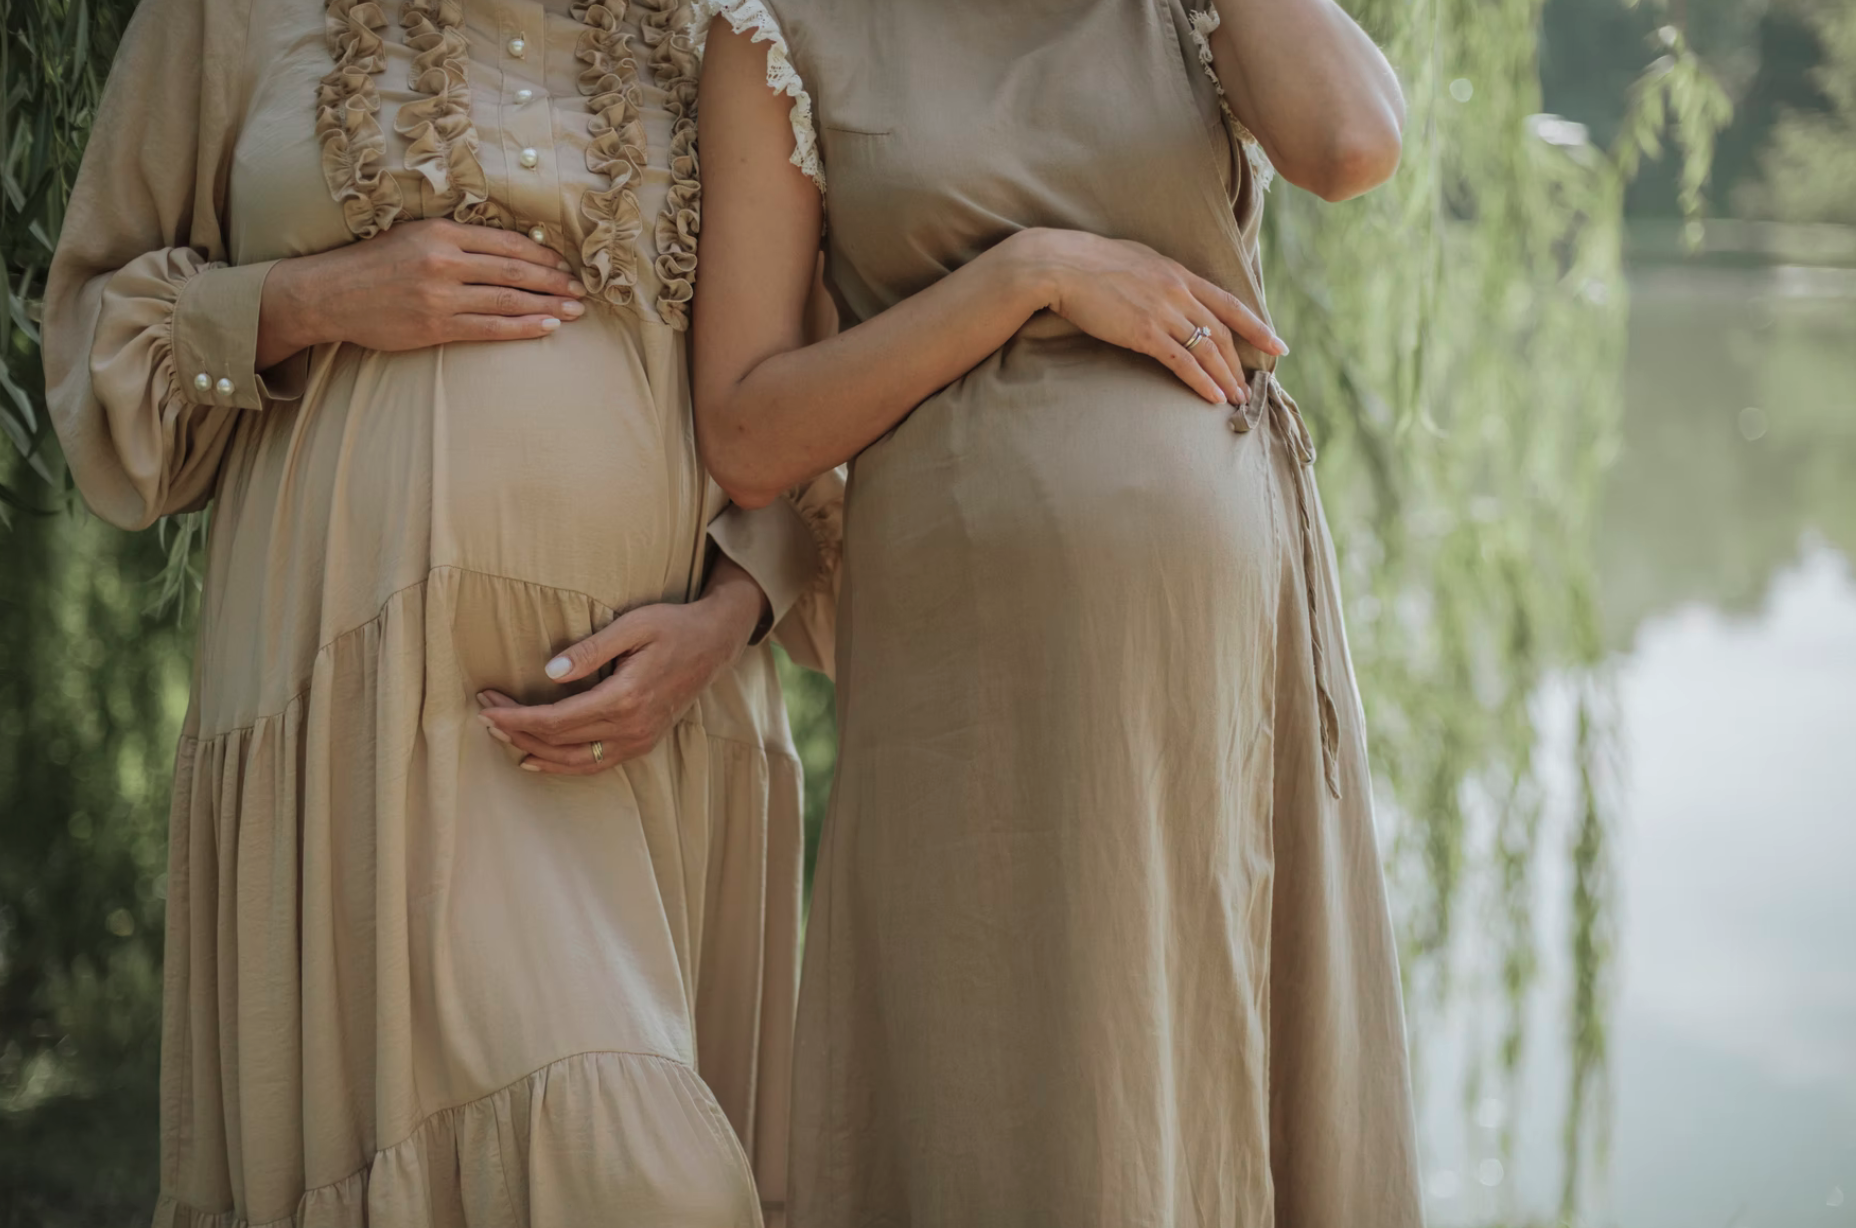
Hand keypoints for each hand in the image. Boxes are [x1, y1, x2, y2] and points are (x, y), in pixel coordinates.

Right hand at [258, 219, 587, 366]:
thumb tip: (508, 249)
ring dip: (547, 306)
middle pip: (514, 271)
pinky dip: (522, 327)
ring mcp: (440, 297)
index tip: (565, 263)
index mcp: (441, 232)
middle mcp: (444, 262)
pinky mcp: (435, 327)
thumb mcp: (414, 234)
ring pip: (507, 301)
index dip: (542, 254)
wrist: (330, 294)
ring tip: (574, 311)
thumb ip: (457, 239)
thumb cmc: (375, 263)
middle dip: (553, 281)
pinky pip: (489, 328)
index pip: (505, 243)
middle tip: (581, 289)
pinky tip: (546, 328)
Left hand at [475, 558, 768, 774]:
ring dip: (533, 750)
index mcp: (624, 699)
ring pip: (573, 761)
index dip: (517, 715)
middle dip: (515, 729)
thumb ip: (591, 650)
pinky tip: (537, 758)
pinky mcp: (642, 743)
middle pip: (558, 742)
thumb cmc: (673, 627)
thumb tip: (549, 672)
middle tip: (484, 713)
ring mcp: (638, 740)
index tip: (488, 705)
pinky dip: (562, 765)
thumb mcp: (632, 626)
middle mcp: (631, 728)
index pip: (555, 719)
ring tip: (501, 735)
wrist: (715, 643)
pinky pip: (594, 764)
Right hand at [1017, 229, 1287, 405]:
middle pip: (1222, 332)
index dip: (1256, 326)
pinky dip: (1201, 382)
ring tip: (1236, 399)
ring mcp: (1164, 312)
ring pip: (1207, 350)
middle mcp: (1179, 292)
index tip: (1276, 344)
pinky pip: (1182, 362)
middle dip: (1239, 363)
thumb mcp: (1137, 260)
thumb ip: (1160, 277)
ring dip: (1225, 378)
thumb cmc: (1090, 263)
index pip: (1229, 303)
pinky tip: (1212, 398)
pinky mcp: (1145, 332)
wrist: (1062, 265)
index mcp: (1179, 274)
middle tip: (1249, 387)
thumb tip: (1168, 289)